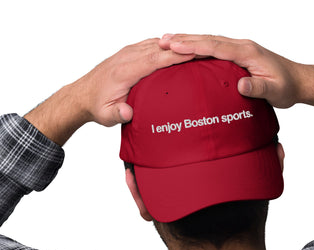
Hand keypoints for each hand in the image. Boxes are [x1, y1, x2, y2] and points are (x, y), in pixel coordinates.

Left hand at [75, 38, 194, 125]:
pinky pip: (152, 45)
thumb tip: (127, 113)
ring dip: (177, 45)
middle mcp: (127, 57)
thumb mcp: (106, 116)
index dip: (174, 55)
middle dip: (182, 47)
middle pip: (160, 48)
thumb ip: (117, 114)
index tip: (193, 53)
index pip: (154, 59)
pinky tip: (180, 50)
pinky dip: (168, 46)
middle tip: (205, 48)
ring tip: (199, 47)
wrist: (82, 95)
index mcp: (124, 71)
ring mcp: (129, 52)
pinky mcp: (131, 53)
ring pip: (157, 44)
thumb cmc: (97, 105)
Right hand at [159, 34, 300, 108]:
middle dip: (184, 39)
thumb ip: (259, 87)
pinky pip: (215, 48)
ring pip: (210, 42)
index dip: (194, 45)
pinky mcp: (239, 55)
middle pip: (209, 39)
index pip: (216, 46)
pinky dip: (199, 47)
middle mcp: (242, 46)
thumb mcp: (275, 91)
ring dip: (189, 41)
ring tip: (168, 42)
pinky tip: (188, 51)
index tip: (174, 45)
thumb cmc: (287, 86)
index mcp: (247, 52)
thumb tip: (241, 85)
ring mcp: (240, 49)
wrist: (298, 81)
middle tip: (162, 40)